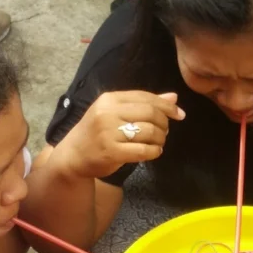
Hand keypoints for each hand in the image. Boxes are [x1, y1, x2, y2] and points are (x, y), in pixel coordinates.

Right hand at [50, 91, 185, 179]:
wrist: (73, 155)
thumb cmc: (97, 133)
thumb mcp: (115, 113)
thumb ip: (143, 104)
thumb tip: (173, 97)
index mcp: (110, 99)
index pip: (145, 97)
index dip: (166, 106)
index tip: (180, 114)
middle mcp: (108, 113)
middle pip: (150, 113)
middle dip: (164, 123)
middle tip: (165, 131)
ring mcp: (108, 133)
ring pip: (149, 132)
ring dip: (160, 138)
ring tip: (158, 142)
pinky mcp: (111, 152)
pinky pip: (143, 150)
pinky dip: (154, 151)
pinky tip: (154, 152)